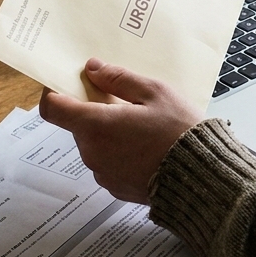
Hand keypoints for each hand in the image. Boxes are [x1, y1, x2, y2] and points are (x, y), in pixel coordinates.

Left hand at [39, 58, 202, 203]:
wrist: (202, 178)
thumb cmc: (180, 132)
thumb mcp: (155, 92)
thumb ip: (119, 78)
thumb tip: (93, 68)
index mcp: (96, 125)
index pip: (52, 108)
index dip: (54, 92)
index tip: (68, 83)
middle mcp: (92, 152)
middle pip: (78, 125)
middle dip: (95, 111)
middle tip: (126, 102)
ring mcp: (103, 173)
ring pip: (95, 144)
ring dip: (109, 133)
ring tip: (144, 127)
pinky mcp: (116, 188)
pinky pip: (109, 163)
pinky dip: (120, 153)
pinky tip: (147, 148)